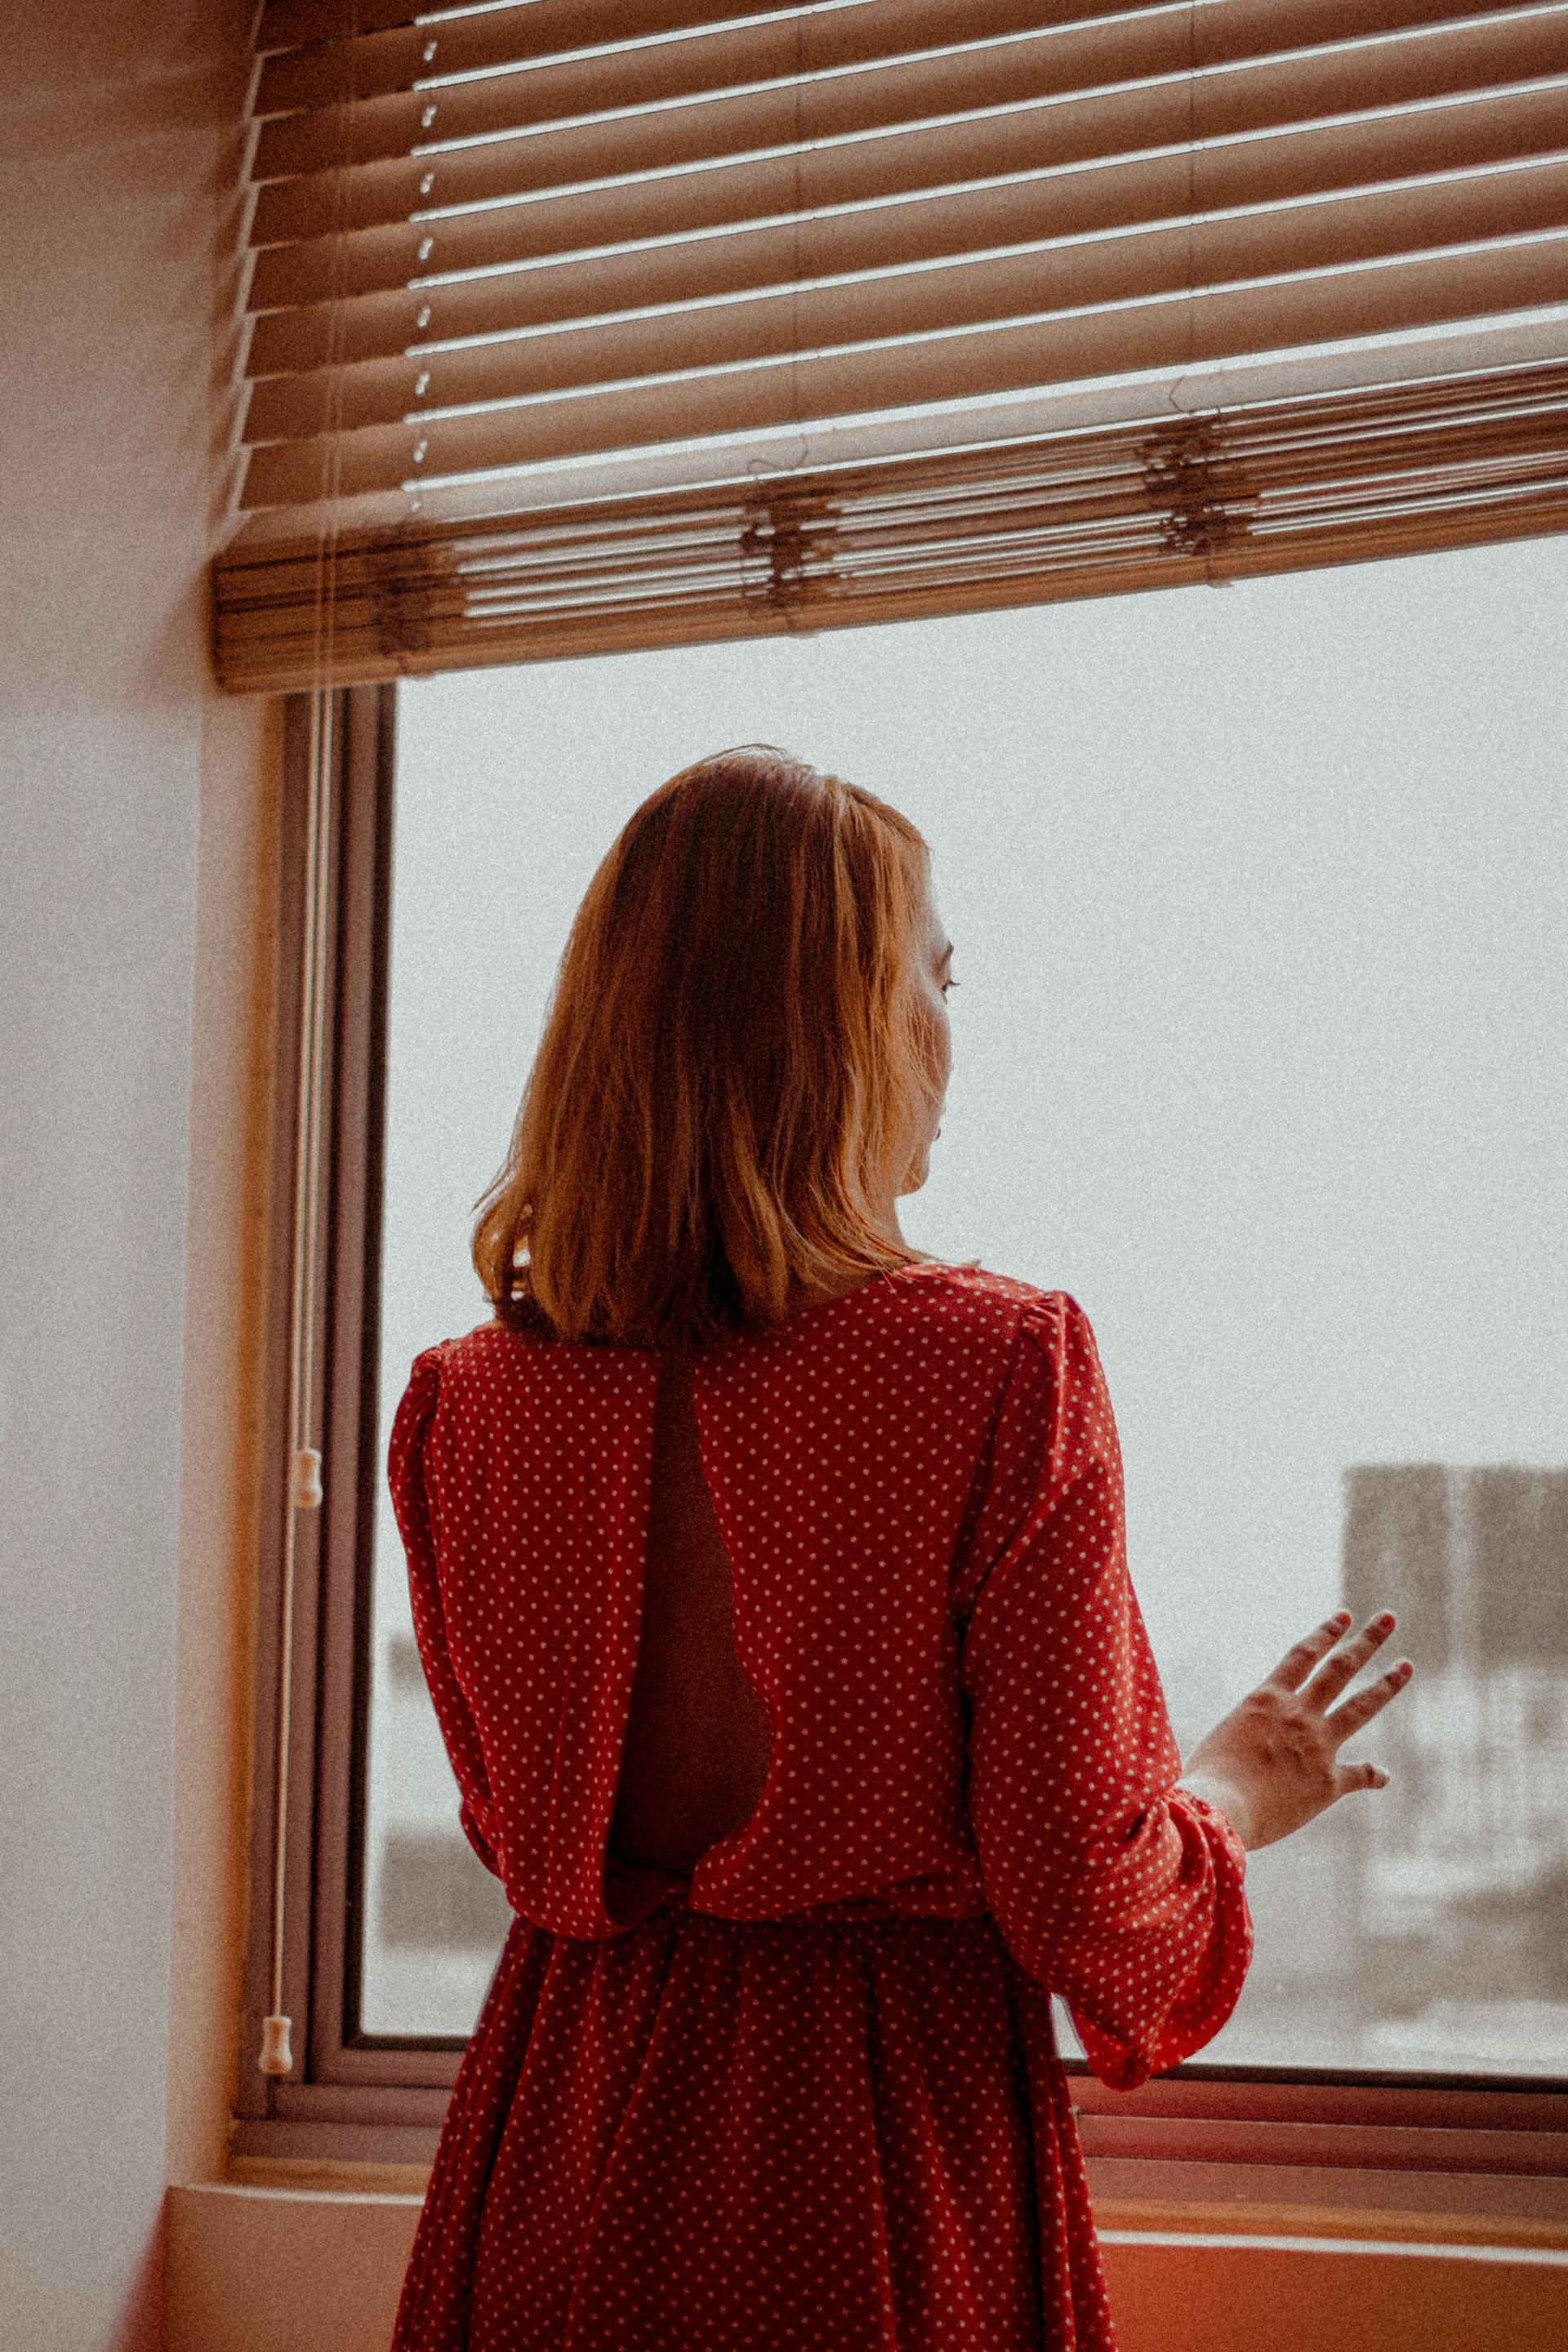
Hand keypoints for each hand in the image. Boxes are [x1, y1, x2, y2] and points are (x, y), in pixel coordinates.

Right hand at [1176, 1610, 1413, 1851]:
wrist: (1220, 1809)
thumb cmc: (1206, 1779)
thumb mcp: (1221, 1741)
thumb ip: (1244, 1737)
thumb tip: (1242, 1750)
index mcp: (1266, 1700)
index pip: (1303, 1655)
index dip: (1326, 1634)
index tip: (1345, 1616)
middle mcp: (1298, 1714)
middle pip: (1340, 1668)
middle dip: (1367, 1641)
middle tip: (1389, 1618)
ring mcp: (1317, 1745)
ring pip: (1360, 1706)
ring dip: (1386, 1684)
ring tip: (1406, 1665)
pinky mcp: (1328, 1782)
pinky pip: (1359, 1775)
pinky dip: (1373, 1775)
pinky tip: (1384, 1775)